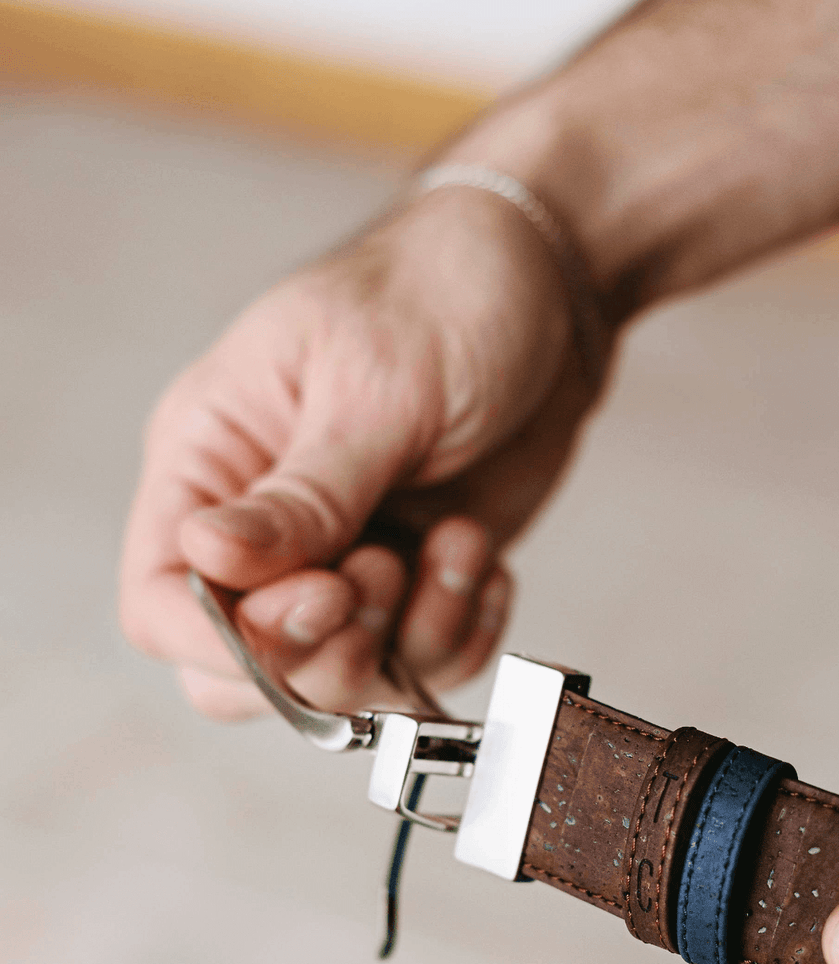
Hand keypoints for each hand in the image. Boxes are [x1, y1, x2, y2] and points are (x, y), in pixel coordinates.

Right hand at [120, 185, 611, 717]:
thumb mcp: (374, 388)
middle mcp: (263, 527)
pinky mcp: (414, 581)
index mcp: (211, 459)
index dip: (225, 639)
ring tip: (457, 540)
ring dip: (411, 635)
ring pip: (340, 679)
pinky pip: (420, 663)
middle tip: (390, 570)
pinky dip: (462, 632)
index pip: (159, 600)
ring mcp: (341, 561)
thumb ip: (302, 494)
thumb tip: (203, 557)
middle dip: (325, 651)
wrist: (552, 284)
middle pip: (244, 669)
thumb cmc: (444, 295)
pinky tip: (482, 556)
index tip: (321, 601)